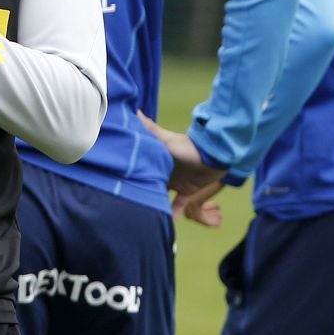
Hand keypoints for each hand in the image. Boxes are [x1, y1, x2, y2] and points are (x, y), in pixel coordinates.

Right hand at [138, 110, 225, 227]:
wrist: (214, 156)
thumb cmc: (188, 147)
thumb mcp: (166, 140)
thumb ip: (150, 129)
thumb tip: (135, 111)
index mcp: (157, 160)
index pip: (142, 168)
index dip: (132, 175)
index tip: (118, 185)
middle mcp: (164, 171)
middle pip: (150, 183)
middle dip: (142, 193)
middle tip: (130, 206)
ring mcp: (175, 181)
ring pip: (162, 195)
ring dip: (156, 204)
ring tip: (146, 217)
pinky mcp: (187, 190)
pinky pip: (178, 204)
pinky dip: (174, 213)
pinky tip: (168, 223)